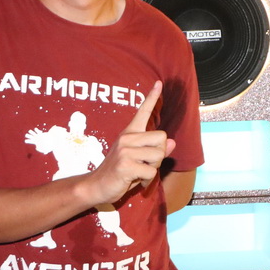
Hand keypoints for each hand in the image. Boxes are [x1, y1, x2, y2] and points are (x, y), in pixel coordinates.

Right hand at [85, 81, 174, 204]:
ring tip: (139, 172)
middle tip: (145, 164)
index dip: (152, 98)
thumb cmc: (120, 173)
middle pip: (162, 138)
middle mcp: (127, 138)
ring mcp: (125, 150)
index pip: (143, 112)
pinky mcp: (126, 164)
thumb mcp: (139, 159)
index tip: (159, 83)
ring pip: (158, 155)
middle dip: (159, 154)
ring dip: (154, 168)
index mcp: (130, 133)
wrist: (97, 186)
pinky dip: (148, 181)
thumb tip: (173, 142)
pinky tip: (136, 180)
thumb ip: (155, 150)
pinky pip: (151, 171)